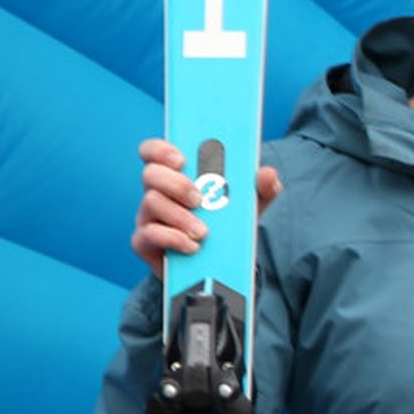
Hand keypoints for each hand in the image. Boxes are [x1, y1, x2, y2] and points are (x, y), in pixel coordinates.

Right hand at [131, 137, 281, 274]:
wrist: (217, 264)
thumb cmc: (226, 223)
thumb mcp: (247, 204)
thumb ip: (260, 188)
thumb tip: (268, 174)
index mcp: (176, 174)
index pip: (154, 151)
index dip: (160, 149)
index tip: (181, 159)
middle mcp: (157, 191)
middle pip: (150, 174)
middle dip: (176, 184)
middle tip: (200, 199)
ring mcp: (148, 216)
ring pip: (151, 203)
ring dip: (179, 216)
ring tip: (204, 232)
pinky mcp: (144, 242)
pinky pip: (149, 234)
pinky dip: (173, 238)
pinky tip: (192, 246)